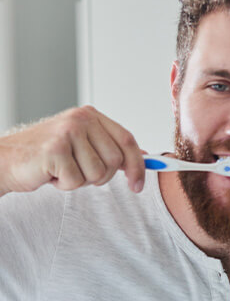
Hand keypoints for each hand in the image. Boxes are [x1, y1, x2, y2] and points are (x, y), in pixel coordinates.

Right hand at [0, 106, 145, 194]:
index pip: (127, 140)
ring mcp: (67, 132)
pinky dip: (64, 185)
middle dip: (100, 176)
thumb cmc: (46, 155)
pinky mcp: (54, 150)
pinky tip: (51, 174)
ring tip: (62, 170)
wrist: (6, 160)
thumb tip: (145, 158)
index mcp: (90, 115)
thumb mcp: (82, 145)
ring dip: (81, 180)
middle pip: (115, 160)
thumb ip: (110, 148)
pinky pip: (76, 181)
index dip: (138, 165)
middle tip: (79, 171)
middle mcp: (80, 119)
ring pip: (97, 173)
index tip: (138, 184)